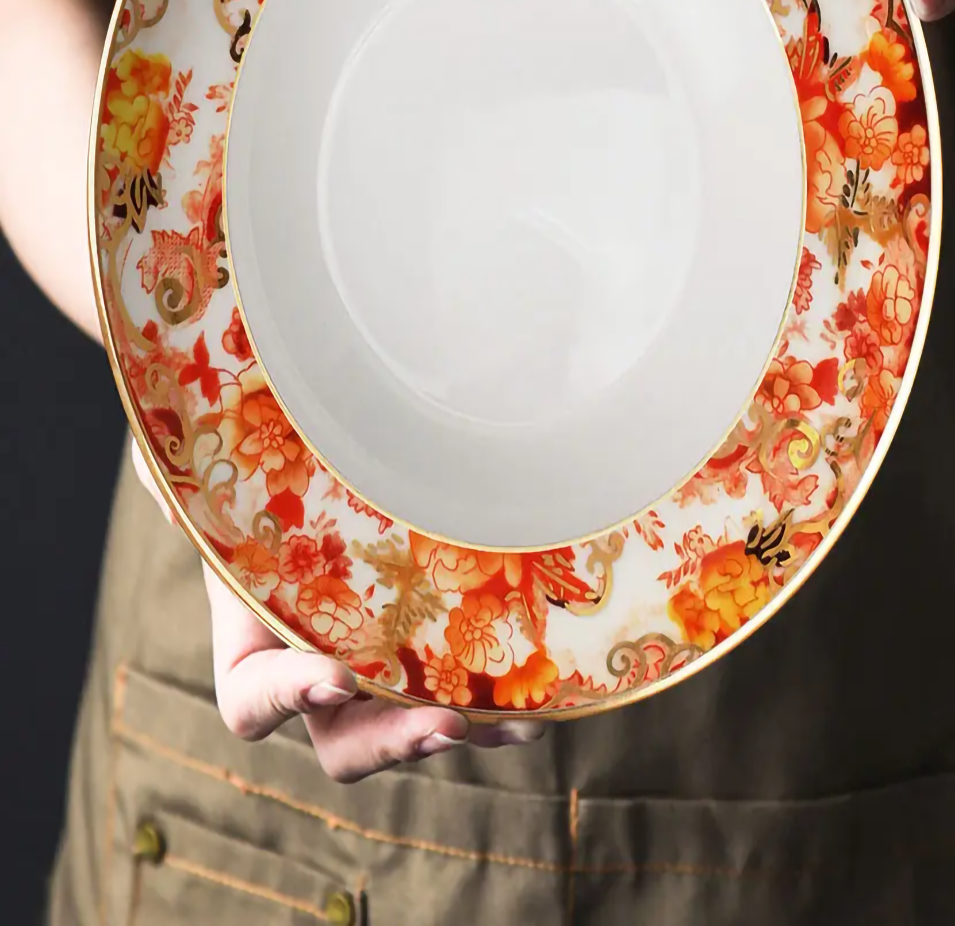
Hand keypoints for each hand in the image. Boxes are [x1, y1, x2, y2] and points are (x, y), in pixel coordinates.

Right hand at [132, 441, 544, 777]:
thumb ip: (185, 481)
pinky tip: (541, 698)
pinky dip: (497, 702)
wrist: (322, 463)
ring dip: (459, 734)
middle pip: (344, 739)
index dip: (286, 697)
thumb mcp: (217, 470)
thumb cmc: (260, 471)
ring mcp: (382, 662)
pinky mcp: (435, 645)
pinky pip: (463, 692)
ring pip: (412, 726)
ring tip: (509, 723)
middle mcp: (320, 666)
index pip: (254, 700)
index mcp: (257, 639)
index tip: (332, 674)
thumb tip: (164, 479)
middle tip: (439, 724)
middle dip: (390, 741)